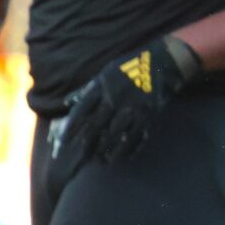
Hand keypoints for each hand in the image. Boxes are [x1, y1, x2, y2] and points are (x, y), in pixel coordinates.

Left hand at [55, 35, 196, 166]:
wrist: (161, 63)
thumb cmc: (129, 68)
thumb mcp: (104, 74)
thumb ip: (86, 90)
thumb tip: (67, 102)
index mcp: (102, 88)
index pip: (82, 110)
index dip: (71, 128)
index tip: (63, 142)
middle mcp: (115, 99)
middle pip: (96, 125)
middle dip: (88, 143)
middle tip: (82, 156)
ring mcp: (132, 109)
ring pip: (115, 134)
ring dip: (106, 149)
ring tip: (101, 161)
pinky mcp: (147, 116)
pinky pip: (136, 137)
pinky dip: (128, 149)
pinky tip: (122, 157)